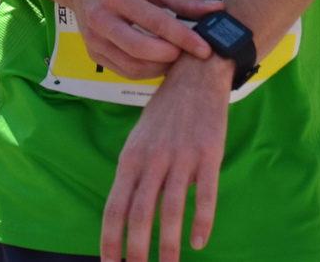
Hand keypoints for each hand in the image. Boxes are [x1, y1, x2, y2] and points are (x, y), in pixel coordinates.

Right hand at [66, 0, 221, 80]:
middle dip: (171, 56)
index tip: (205, 48)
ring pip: (132, 66)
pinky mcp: (93, 53)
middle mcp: (102, 20)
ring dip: (160, 67)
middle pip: (141, 50)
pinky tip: (160, 62)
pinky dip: (146, 71)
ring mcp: (95, 40)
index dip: (184, 38)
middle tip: (190, 53)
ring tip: (178, 58)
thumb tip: (216, 10)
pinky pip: (124, 70)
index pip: (157, 23)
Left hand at [102, 53, 231, 261]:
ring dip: (168, 243)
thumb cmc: (166, 113)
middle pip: (139, 212)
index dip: (110, 238)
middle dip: (137, 249)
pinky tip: (198, 241)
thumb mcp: (140, 139)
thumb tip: (129, 212)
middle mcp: (153, 158)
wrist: (196, 74)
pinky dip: (201, 220)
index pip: (115, 205)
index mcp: (131, 157)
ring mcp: (181, 156)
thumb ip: (134, 174)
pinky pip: (205, 193)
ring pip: (171, 208)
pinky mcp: (209, 153)